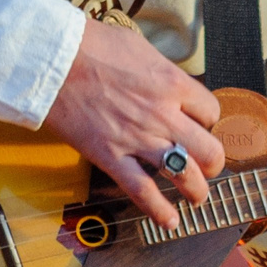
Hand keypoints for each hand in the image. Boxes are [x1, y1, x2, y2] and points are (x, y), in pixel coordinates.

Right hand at [42, 17, 226, 228]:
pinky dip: (159, 211)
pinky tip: (169, 221)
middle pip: (209, 149)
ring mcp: (139, 139)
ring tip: (197, 197)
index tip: (199, 125)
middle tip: (207, 165)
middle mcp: (163, 114)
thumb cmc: (93, 45)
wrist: (54, 60)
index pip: (211, 112)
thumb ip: (159, 71)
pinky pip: (142, 192)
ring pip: (184, 175)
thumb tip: (167, 84)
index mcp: (172, 83)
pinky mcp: (111, 157)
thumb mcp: (139, 47)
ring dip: (196, 191)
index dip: (207, 121)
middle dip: (212, 162)